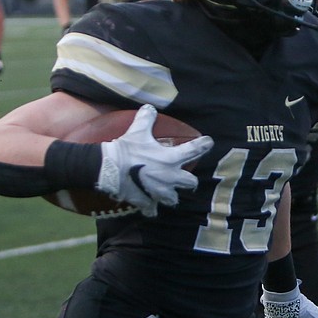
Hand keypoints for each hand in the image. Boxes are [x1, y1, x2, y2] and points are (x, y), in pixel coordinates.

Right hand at [96, 104, 213, 216]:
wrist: (109, 168)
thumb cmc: (127, 149)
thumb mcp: (137, 131)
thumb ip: (146, 119)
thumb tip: (149, 107)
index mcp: (170, 159)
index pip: (194, 150)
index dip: (203, 145)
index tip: (208, 142)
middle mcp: (169, 177)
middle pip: (190, 182)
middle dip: (188, 180)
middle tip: (184, 177)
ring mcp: (159, 192)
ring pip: (173, 199)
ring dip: (171, 195)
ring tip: (166, 191)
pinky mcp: (146, 202)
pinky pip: (152, 210)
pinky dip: (151, 208)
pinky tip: (149, 205)